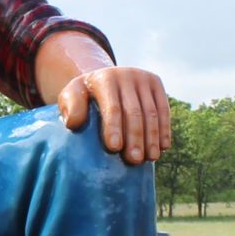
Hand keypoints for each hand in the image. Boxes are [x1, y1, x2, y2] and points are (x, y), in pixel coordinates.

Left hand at [56, 65, 171, 165]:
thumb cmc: (85, 95)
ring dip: (152, 137)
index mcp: (104, 78)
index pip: (112, 106)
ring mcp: (143, 78)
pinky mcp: (156, 82)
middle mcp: (126, 75)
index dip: (114, 128)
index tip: (114, 149)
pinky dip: (164, 129)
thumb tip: (74, 123)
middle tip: (134, 160)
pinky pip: (164, 108)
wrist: (105, 78)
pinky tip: (163, 147)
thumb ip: (70, 108)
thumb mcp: (70, 97)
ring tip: (150, 158)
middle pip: (134, 111)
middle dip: (135, 137)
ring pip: (151, 111)